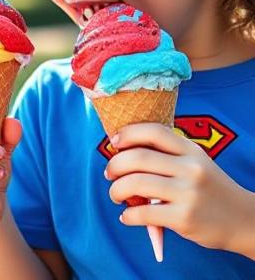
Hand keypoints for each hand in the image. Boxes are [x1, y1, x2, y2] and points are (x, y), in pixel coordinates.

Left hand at [106, 122, 254, 251]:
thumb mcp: (196, 162)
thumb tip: (123, 150)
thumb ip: (167, 154)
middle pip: (137, 158)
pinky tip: (127, 217)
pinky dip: (127, 216)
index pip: (153, 131)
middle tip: (109, 174)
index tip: (114, 142)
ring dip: (116, 190)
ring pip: (135, 184)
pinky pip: (142, 214)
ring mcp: (187, 193)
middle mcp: (190, 168)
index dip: (128, 133)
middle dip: (114, 165)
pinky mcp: (184, 218)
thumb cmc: (210, 189)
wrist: (244, 220)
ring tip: (116, 195)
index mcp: (191, 150)